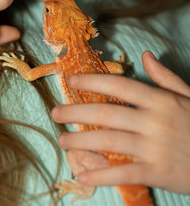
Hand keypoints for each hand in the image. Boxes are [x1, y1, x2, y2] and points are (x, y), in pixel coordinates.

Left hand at [51, 50, 189, 193]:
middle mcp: (154, 121)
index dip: (93, 81)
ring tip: (63, 140)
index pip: (120, 85)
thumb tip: (145, 55)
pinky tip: (82, 176)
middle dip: (77, 112)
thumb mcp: (189, 96)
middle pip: (107, 113)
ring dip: (81, 140)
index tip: (72, 81)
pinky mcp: (156, 173)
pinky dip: (101, 175)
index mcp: (160, 100)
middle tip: (55, 113)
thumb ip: (165, 77)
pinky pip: (123, 173)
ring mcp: (154, 148)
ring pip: (109, 141)